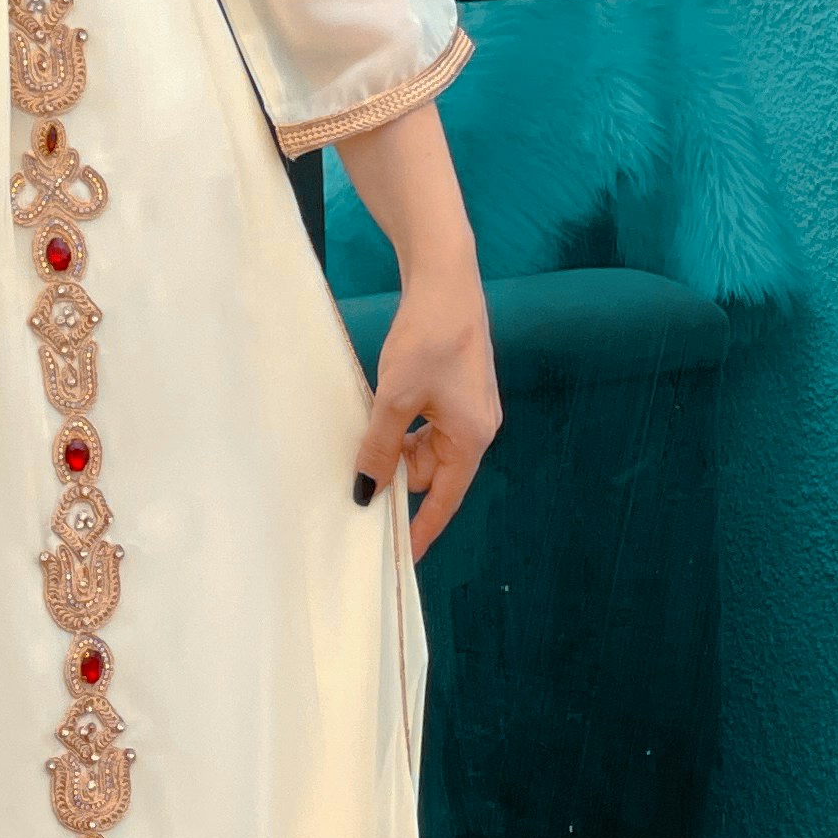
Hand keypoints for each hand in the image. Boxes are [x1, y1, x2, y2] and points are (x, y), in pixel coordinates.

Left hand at [354, 266, 498, 558]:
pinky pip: (426, 425)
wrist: (445, 280)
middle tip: (360, 492)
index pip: (446, 498)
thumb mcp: (395, 400)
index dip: (423, 528)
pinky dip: (402, 430)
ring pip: (427, 447)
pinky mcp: (454, 387)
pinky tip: (376, 421)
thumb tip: (366, 492)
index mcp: (473, 437)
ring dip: (397, 452)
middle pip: (435, 473)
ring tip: (363, 450)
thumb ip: (381, 449)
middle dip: (400, 481)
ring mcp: (467, 406)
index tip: (404, 557)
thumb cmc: (427, 340)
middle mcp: (477, 426)